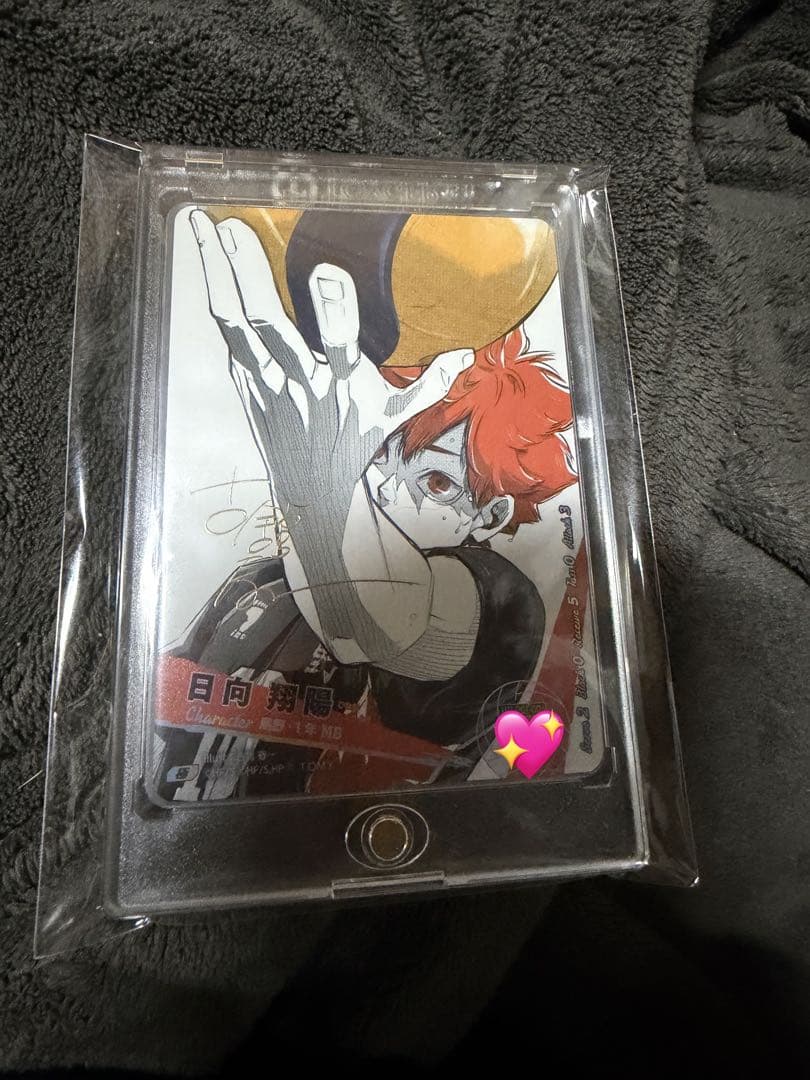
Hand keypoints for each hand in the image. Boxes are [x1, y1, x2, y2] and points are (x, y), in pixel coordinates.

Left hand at [190, 209, 472, 513]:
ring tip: (201, 225)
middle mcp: (299, 381)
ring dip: (216, 274)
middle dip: (249, 275)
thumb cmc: (354, 443)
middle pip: (268, 326)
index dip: (335, 309)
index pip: (341, 345)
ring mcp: (265, 381)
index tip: (327, 268)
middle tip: (232, 229)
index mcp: (342, 385)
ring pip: (235, 324)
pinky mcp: (245, 381)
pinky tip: (203, 255)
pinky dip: (216, 292)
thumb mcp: (395, 415)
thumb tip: (465, 354)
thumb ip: (429, 383)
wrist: (309, 492)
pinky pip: (228, 332)